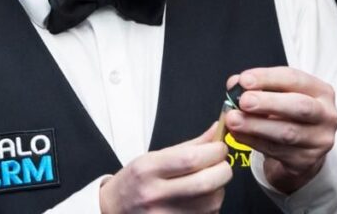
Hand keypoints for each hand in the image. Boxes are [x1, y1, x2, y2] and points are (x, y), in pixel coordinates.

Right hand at [99, 122, 231, 212]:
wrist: (113, 211)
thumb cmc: (134, 183)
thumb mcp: (152, 158)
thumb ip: (188, 146)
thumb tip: (217, 131)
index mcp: (148, 169)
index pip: (191, 159)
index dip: (215, 151)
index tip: (219, 147)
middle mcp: (155, 195)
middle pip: (206, 182)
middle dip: (223, 169)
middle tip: (220, 163)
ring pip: (212, 202)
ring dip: (219, 188)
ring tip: (207, 181)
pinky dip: (211, 205)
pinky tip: (200, 199)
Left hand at [224, 67, 336, 193]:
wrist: (301, 151)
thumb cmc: (288, 115)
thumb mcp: (278, 95)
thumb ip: (259, 87)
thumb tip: (235, 83)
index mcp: (321, 91)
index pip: (295, 79)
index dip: (268, 78)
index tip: (244, 80)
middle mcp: (327, 115)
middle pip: (300, 107)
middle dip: (269, 102)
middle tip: (243, 101)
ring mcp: (319, 141)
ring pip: (287, 133)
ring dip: (256, 125)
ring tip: (233, 119)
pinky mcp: (306, 161)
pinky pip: (276, 150)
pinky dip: (253, 141)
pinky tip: (237, 134)